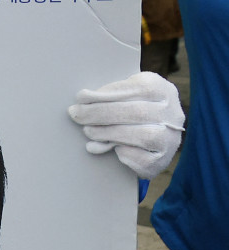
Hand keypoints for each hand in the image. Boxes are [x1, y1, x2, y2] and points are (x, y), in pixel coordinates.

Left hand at [67, 71, 184, 179]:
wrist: (150, 138)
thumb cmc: (130, 109)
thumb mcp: (125, 94)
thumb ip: (110, 95)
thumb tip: (84, 99)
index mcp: (162, 90)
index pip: (136, 89)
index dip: (106, 93)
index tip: (80, 97)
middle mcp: (173, 114)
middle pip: (136, 112)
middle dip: (100, 113)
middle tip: (77, 115)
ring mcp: (171, 138)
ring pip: (142, 136)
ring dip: (108, 133)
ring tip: (88, 131)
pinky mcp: (162, 160)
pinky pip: (143, 159)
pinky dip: (124, 154)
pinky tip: (112, 148)